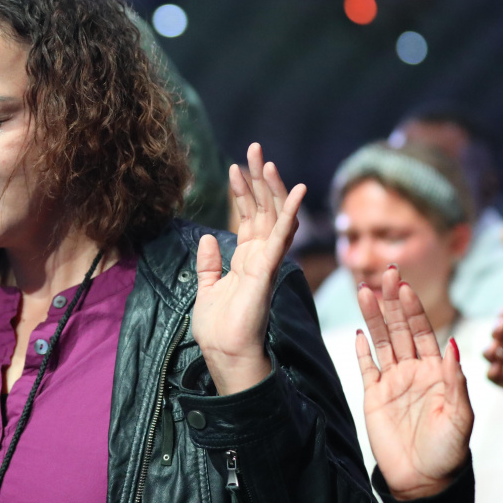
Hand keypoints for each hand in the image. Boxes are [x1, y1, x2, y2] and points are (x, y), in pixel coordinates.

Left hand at [192, 143, 305, 394]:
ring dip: (270, 187)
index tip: (235, 166)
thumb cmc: (219, 328)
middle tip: (253, 148)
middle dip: (258, 179)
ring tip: (264, 159)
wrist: (226, 354)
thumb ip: (209, 263)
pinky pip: (281, 237)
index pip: (248, 217)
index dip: (243, 192)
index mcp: (247, 260)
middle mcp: (260, 256)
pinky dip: (288, 213)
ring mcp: (266, 262)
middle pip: (262, 209)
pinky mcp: (267, 270)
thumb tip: (209, 237)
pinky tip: (295, 191)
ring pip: (272, 216)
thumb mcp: (206, 288)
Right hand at [357, 267, 472, 500]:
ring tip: (363, 290)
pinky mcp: (373, 396)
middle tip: (384, 273)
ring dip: (373, 317)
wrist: (424, 482)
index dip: (413, 309)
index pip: (423, 332)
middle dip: (392, 301)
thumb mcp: (460, 417)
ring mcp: (392, 382)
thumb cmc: (449, 453)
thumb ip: (454, 382)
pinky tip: (358, 331)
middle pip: (400, 329)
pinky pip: (366, 367)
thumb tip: (453, 345)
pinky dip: (361, 350)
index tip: (403, 285)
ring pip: (381, 341)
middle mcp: (413, 371)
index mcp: (436, 372)